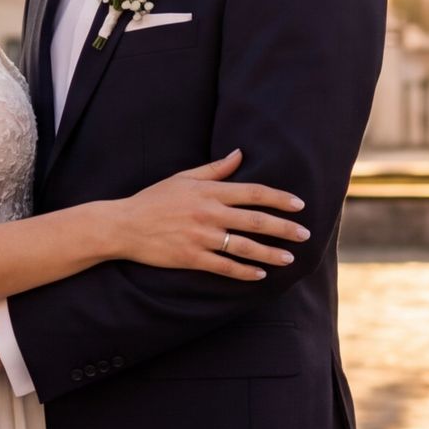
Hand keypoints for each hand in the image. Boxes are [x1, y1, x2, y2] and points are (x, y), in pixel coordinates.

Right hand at [107, 148, 305, 277]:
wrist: (124, 225)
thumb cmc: (154, 199)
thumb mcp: (183, 178)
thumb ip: (214, 169)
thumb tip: (239, 154)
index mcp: (209, 191)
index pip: (253, 193)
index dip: (279, 198)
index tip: (299, 205)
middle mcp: (209, 213)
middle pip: (256, 221)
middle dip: (284, 228)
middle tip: (305, 234)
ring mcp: (201, 237)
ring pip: (245, 247)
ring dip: (270, 253)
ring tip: (290, 258)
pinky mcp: (191, 258)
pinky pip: (225, 267)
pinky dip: (245, 272)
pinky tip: (260, 274)